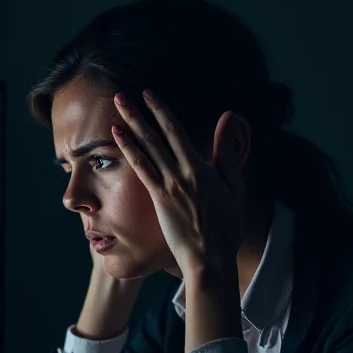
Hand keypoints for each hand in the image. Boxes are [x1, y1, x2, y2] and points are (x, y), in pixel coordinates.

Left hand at [110, 89, 246, 278]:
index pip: (177, 131)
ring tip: (117, 108)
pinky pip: (141, 169)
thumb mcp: (235, 188)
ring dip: (131, 125)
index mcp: (203, 168)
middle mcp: (184, 172)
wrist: (211, 258)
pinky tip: (117, 136)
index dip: (161, 110)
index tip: (149, 94)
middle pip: (158, 135)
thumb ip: (227, 154)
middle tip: (122, 94)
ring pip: (147, 148)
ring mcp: (170, 186)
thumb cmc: (226, 228)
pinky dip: (129, 150)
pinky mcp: (159, 200)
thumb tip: (229, 119)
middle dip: (139, 112)